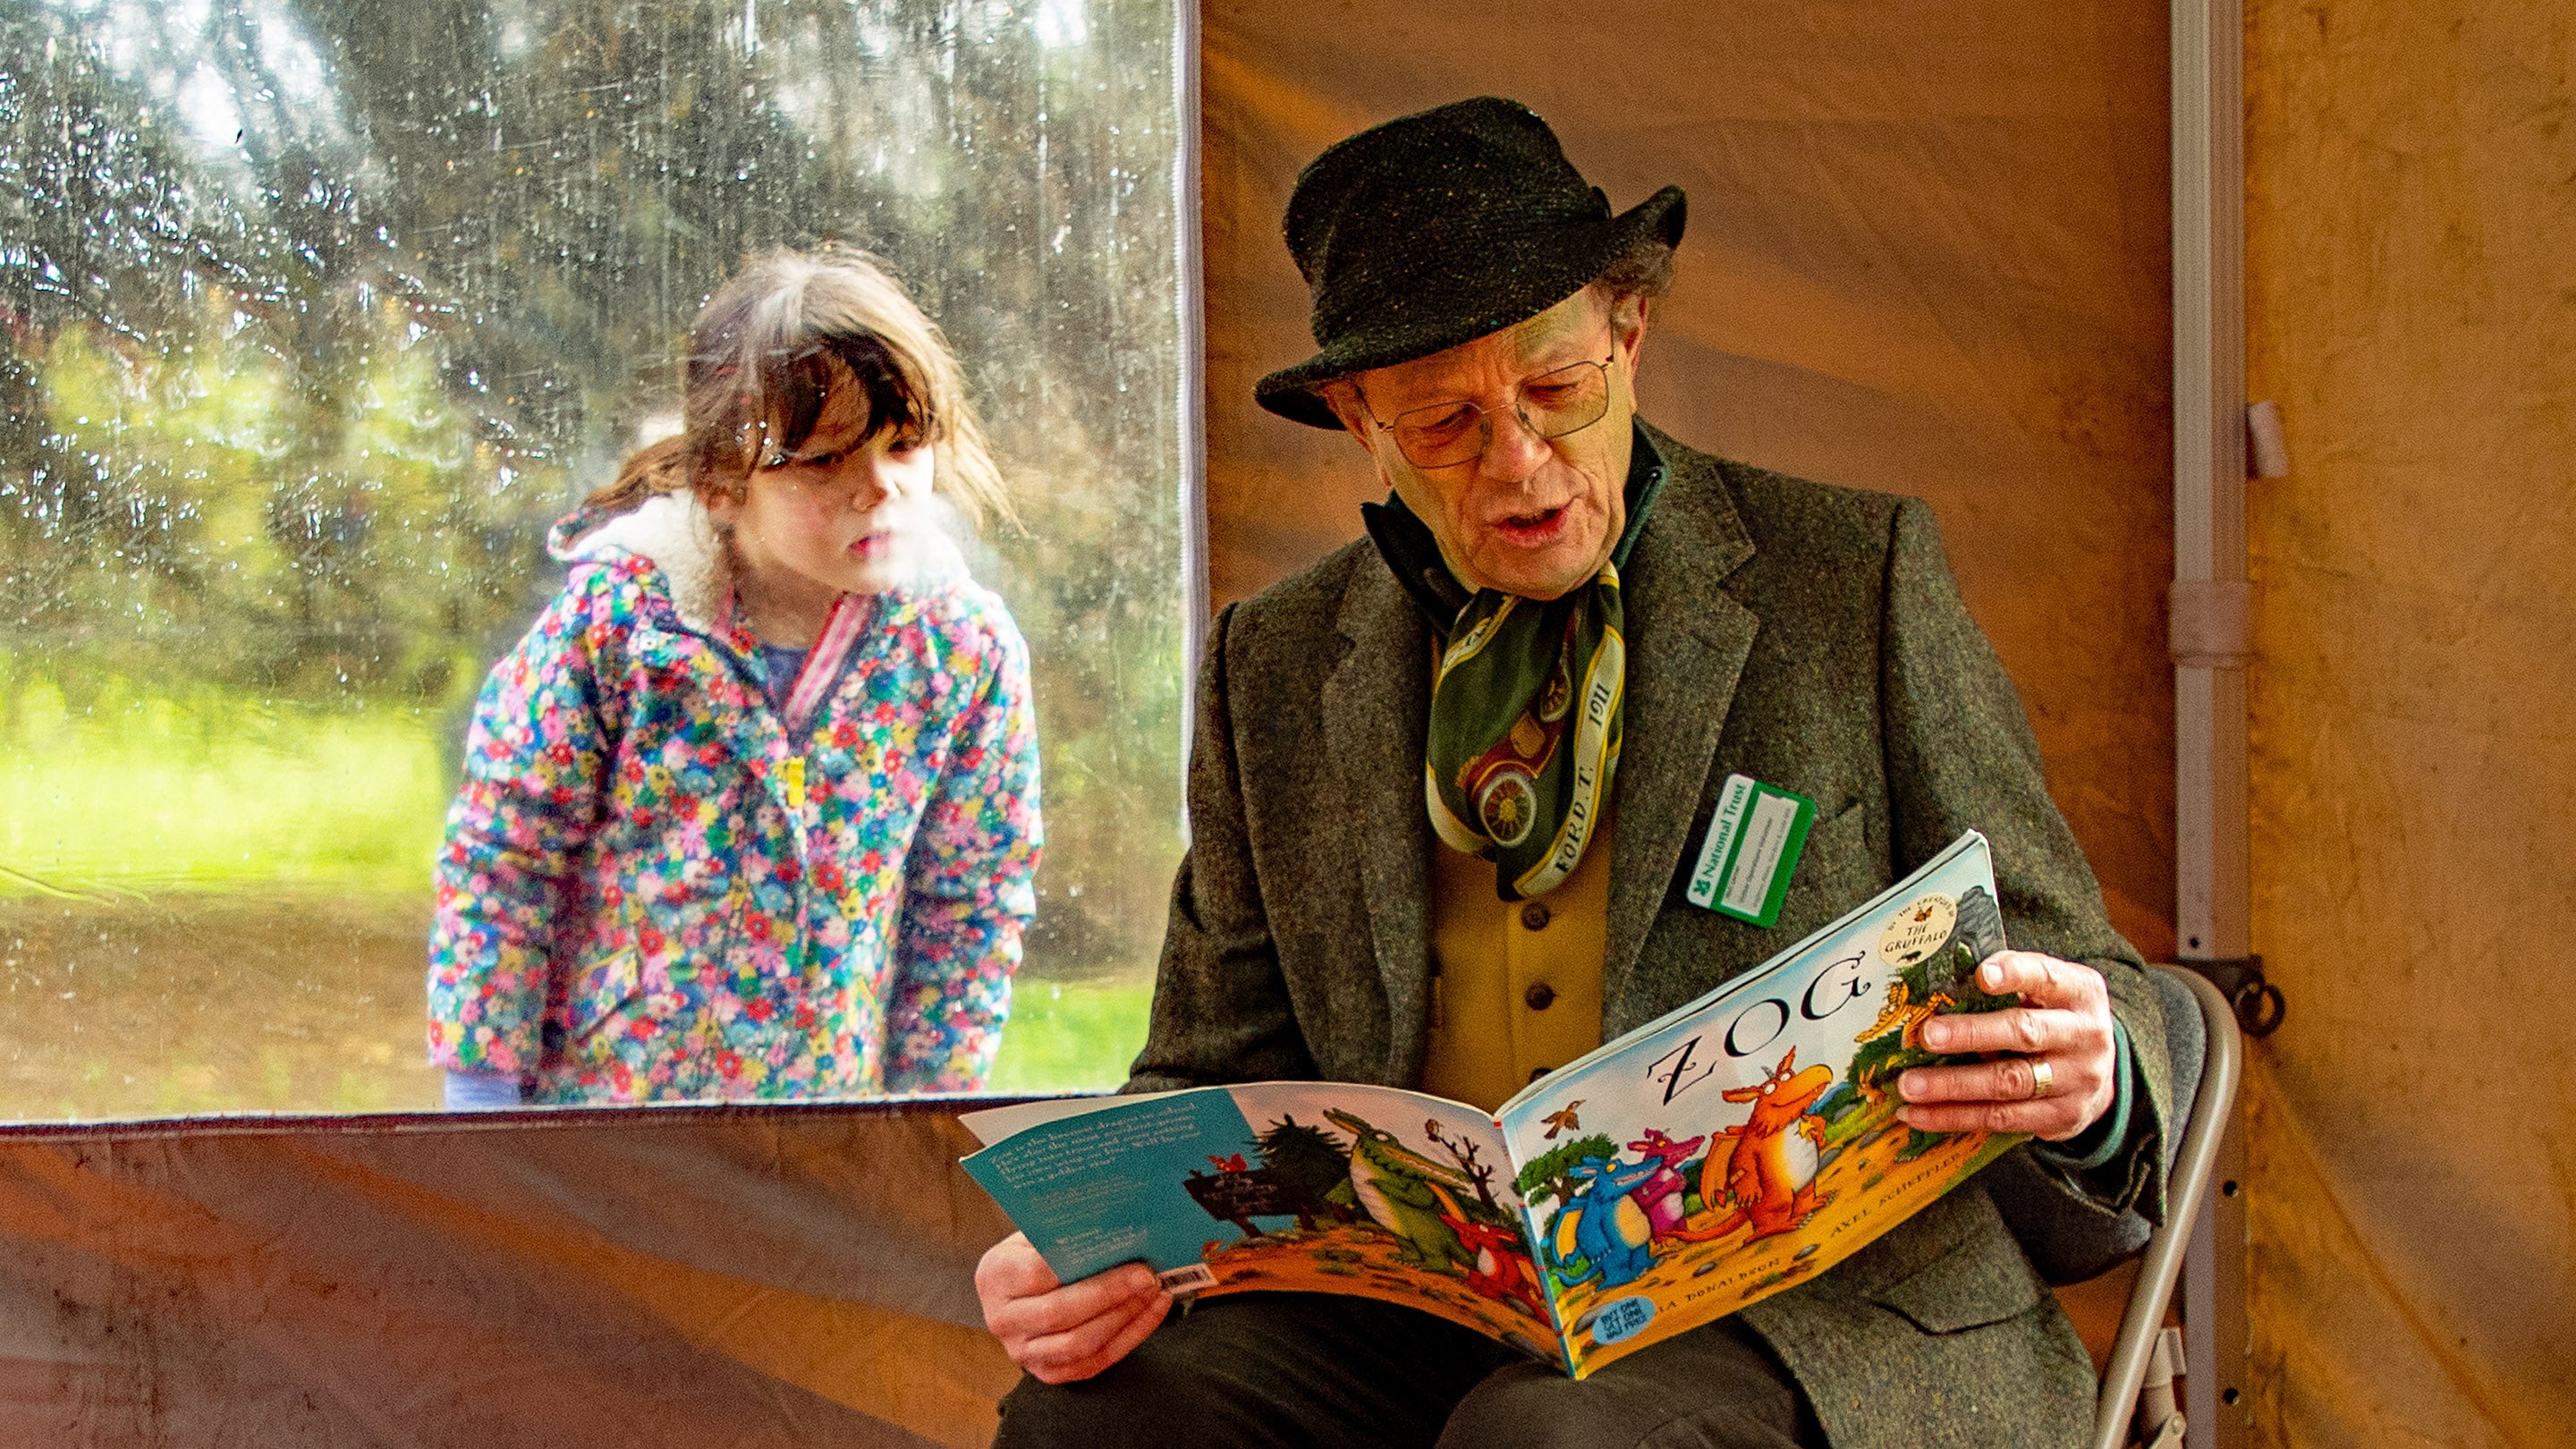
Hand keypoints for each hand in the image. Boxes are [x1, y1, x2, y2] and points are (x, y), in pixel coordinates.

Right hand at [975, 1232, 1171, 1384]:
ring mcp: (1023, 1351)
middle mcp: (1002, 1319)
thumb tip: (1117, 1224)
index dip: (1082, 1266)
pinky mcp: (1047, 1372)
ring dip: (1123, 1318)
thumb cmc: (1033, 1254)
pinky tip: (1150, 1312)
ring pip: (1079, 1343)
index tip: (1123, 1254)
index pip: (1038, 1273)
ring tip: (1152, 1292)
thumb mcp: (1037, 1233)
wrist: (1017, 1291)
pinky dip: (1128, 1337)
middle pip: (1060, 1313)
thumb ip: (1066, 1231)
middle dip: (1110, 1294)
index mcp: (995, 1276)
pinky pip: (1094, 1362)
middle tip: (1146, 1276)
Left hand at [1895, 950, 2116, 1141]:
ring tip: (1910, 1086)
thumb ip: (2009, 985)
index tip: (1981, 976)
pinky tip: (1921, 1114)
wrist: (2100, 1073)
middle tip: (1927, 1036)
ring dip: (1953, 1086)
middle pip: (2024, 1033)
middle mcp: (2084, 1035)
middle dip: (1971, 1034)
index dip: (2015, 975)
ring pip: (2009, 1083)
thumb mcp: (2045, 992)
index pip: (2046, 977)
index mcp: (2079, 992)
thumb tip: (1940, 987)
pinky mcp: (2061, 1117)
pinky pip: (2002, 1119)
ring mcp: (2076, 1080)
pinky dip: (1957, 1117)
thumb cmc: (2053, 1019)